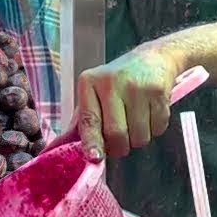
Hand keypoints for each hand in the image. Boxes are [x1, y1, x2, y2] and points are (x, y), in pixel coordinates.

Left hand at [72, 44, 185, 160]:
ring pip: (139, 136)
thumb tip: (57, 148)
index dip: (92, 142)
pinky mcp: (159, 92)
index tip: (95, 157)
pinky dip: (154, 130)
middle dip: (119, 148)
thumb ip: (81, 122)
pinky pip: (158, 129)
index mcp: (89, 83)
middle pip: (116, 133)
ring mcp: (137, 87)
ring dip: (138, 140)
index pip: (89, 119)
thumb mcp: (93, 94)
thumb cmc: (116, 83)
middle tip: (120, 145)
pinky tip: (150, 114)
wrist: (153, 58)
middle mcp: (112, 83)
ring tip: (136, 123)